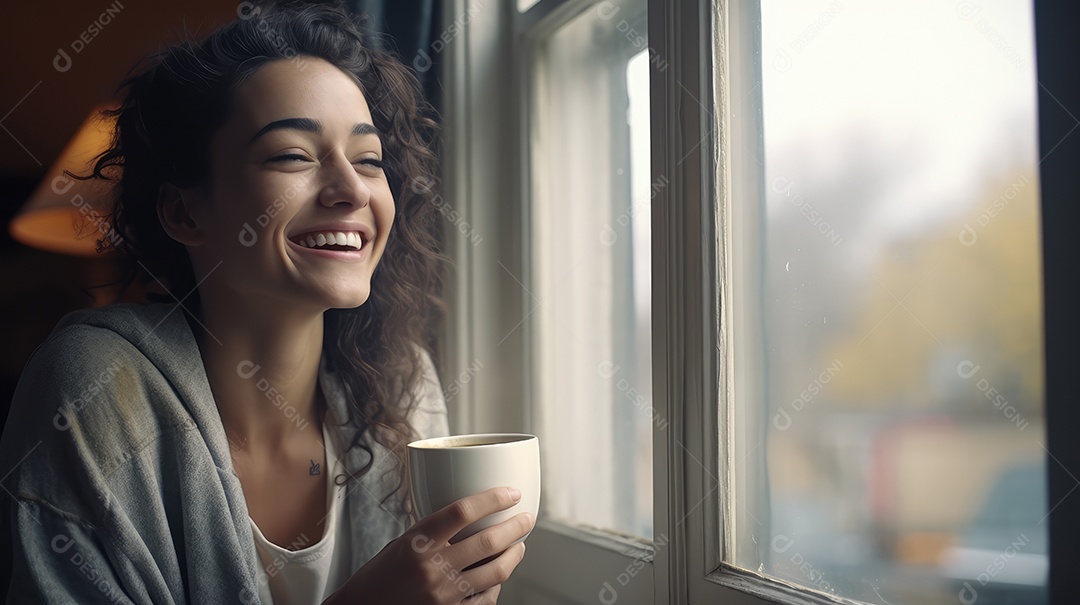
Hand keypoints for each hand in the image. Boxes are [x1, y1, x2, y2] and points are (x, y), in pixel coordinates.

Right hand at [327, 486, 534, 603]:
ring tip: (519, 545)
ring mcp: (442, 594)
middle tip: (527, 518)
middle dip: (516, 527)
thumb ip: (432, 532)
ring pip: (495, 571)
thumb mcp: (400, 544)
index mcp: (416, 541)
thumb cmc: (379, 577)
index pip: (462, 511)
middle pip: (487, 541)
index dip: (493, 499)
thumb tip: (469, 515)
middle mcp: (431, 567)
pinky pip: (485, 599)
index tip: (512, 493)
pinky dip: (497, 586)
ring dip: (514, 555)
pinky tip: (499, 577)